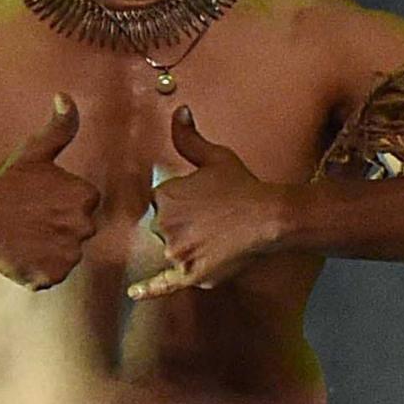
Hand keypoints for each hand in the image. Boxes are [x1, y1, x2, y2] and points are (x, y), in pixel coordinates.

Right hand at [0, 96, 99, 288]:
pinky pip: (51, 274)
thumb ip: (60, 128)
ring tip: (23, 236)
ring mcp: (68, 253)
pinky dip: (37, 269)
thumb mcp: (34, 152)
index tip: (38, 201)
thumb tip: (66, 97)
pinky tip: (20, 253)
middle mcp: (84, 226)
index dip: (60, 203)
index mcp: (86, 196)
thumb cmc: (4, 184)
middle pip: (78, 230)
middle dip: (57, 226)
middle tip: (29, 219)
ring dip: (49, 249)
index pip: (84, 205)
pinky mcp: (52, 275)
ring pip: (66, 253)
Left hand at [128, 102, 294, 298]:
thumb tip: (178, 110)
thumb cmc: (242, 186)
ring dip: (188, 245)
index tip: (204, 201)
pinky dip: (149, 290)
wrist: (268, 217)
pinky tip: (135, 293)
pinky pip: (164, 284)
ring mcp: (177, 252)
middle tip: (213, 218)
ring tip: (215, 236)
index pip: (161, 203)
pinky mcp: (190, 274)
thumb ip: (189, 137)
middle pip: (164, 228)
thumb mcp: (214, 157)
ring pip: (173, 250)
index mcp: (163, 197)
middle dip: (184, 223)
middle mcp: (163, 226)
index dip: (184, 202)